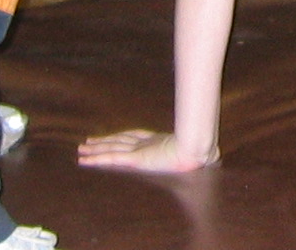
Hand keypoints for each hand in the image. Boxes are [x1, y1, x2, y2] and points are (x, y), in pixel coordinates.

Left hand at [76, 127, 217, 172]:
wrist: (196, 149)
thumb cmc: (200, 150)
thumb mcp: (199, 151)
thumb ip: (202, 152)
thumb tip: (215, 154)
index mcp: (157, 140)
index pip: (134, 137)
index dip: (120, 137)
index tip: (110, 137)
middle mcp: (145, 143)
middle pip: (119, 140)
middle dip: (103, 141)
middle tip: (87, 142)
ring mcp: (139, 150)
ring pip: (111, 148)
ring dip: (95, 149)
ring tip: (81, 150)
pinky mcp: (134, 158)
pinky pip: (111, 158)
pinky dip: (97, 158)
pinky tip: (85, 159)